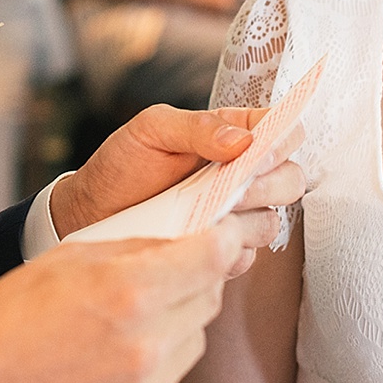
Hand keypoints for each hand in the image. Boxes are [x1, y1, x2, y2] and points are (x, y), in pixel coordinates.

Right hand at [0, 219, 246, 382]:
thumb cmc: (11, 319)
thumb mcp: (69, 258)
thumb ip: (133, 247)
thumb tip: (180, 238)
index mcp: (129, 290)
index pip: (214, 256)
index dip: (226, 238)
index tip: (225, 232)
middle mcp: (148, 340)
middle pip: (211, 295)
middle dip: (200, 276)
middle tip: (173, 267)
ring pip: (197, 335)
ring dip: (181, 316)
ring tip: (136, 313)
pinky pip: (174, 371)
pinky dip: (161, 354)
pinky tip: (122, 349)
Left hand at [52, 105, 304, 276]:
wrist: (90, 211)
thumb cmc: (121, 164)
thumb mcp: (152, 129)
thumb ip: (198, 127)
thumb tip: (243, 140)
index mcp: (232, 134)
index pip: (284, 130)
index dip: (281, 141)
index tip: (256, 154)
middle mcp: (241, 174)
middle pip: (291, 179)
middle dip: (269, 185)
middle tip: (234, 188)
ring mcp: (234, 214)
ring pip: (272, 222)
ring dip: (247, 220)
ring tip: (209, 214)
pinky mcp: (221, 249)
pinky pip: (245, 255)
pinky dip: (226, 250)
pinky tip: (198, 238)